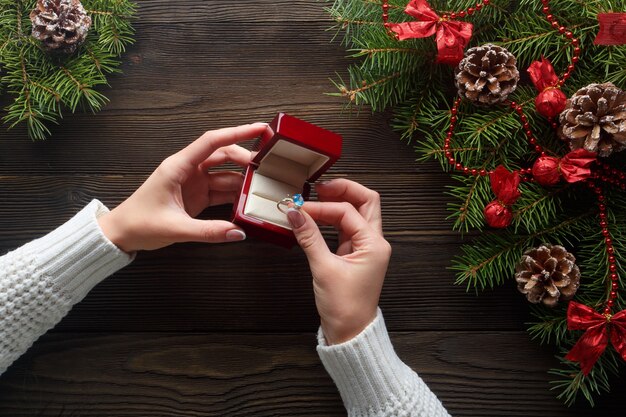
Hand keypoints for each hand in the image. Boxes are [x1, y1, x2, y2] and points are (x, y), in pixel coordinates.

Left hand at [98, 123, 267, 251]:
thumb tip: (238, 232)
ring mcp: (193, 183)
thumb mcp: (175, 228)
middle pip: (222, 155)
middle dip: (245, 158)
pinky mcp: (196, 196)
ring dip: (242, 178)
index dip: (237, 132)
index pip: (212, 142)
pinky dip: (234, 195)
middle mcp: (187, 170)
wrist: (121, 234)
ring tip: (262, 184)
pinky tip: (248, 200)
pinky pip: (220, 191)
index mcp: (178, 166)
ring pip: (224, 174)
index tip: (259, 129)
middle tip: (266, 166)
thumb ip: (209, 231)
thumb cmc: (139, 223)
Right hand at [287, 179, 391, 344]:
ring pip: (357, 212)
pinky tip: (316, 218)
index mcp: (374, 244)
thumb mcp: (324, 269)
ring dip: (338, 203)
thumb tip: (295, 214)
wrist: (350, 332)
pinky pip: (347, 227)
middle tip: (318, 188)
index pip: (348, 212)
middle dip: (343, 190)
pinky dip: (333, 219)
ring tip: (315, 200)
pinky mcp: (355, 253)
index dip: (322, 207)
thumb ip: (309, 238)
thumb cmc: (344, 306)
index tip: (300, 209)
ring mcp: (366, 247)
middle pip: (366, 201)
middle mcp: (374, 242)